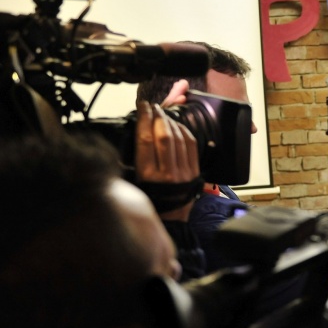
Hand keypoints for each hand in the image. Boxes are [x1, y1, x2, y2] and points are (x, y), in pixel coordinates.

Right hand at [136, 80, 199, 221]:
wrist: (172, 222)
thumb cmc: (149, 202)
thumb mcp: (134, 185)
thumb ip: (133, 162)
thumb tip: (135, 133)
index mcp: (148, 176)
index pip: (145, 140)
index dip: (144, 119)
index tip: (142, 106)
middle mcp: (167, 173)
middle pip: (163, 136)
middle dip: (157, 116)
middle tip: (152, 106)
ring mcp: (184, 172)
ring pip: (178, 138)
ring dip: (170, 121)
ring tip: (162, 112)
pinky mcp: (195, 172)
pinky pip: (191, 146)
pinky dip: (184, 131)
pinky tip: (176, 124)